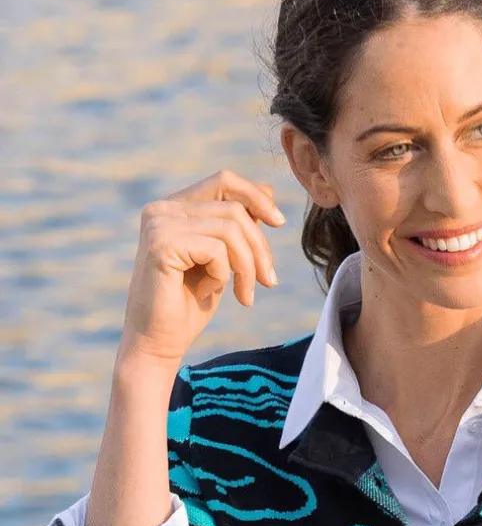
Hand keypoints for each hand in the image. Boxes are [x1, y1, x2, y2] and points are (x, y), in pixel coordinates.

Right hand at [117, 168, 285, 373]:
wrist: (158, 343)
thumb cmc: (189, 305)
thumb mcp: (222, 260)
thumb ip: (237, 227)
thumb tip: (267, 190)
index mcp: (174, 208)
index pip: (224, 182)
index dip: (256, 198)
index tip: (278, 223)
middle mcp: (162, 210)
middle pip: (235, 209)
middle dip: (260, 248)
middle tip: (268, 281)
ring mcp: (159, 225)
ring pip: (231, 229)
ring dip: (248, 266)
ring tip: (245, 294)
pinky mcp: (161, 245)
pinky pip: (217, 250)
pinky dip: (223, 275)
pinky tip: (209, 292)